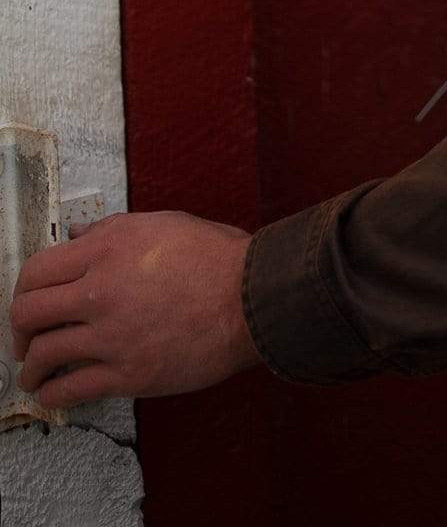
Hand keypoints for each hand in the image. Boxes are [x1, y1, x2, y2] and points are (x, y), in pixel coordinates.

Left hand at [9, 210, 259, 407]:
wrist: (252, 298)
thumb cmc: (218, 258)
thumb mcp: (164, 223)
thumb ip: (114, 230)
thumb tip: (80, 235)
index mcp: (108, 248)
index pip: (36, 271)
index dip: (23, 289)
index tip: (29, 302)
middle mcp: (100, 290)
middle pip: (27, 313)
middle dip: (19, 329)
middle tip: (26, 338)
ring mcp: (111, 335)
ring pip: (42, 355)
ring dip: (30, 368)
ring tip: (34, 374)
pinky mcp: (127, 373)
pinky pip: (70, 389)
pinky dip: (53, 394)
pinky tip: (56, 393)